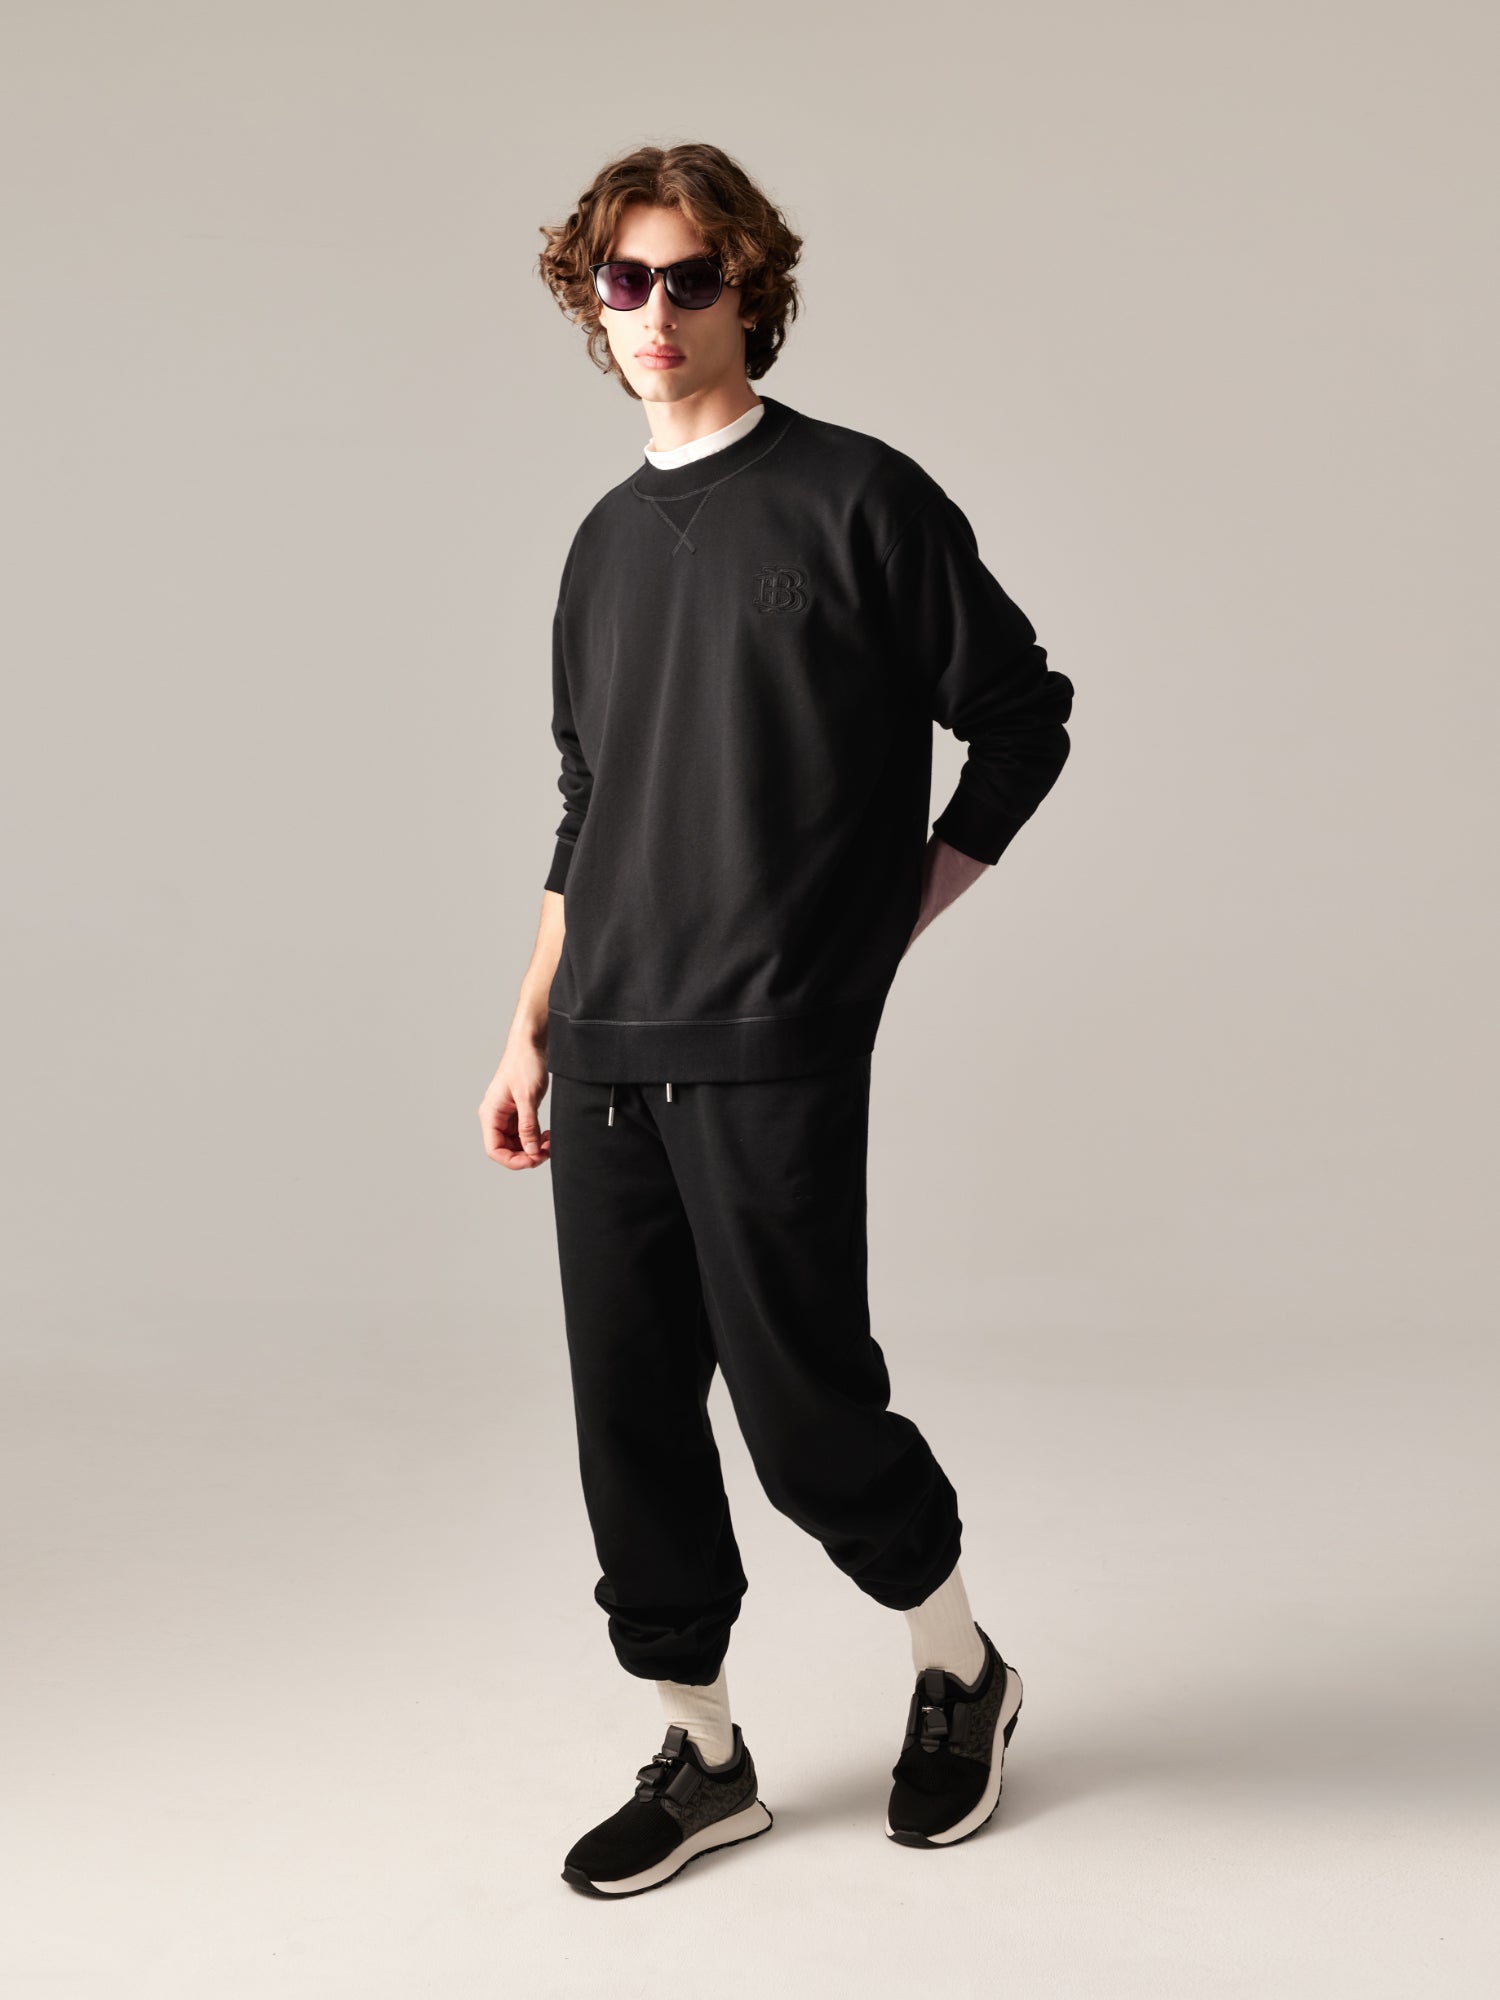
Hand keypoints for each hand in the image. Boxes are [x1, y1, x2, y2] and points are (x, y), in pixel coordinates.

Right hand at [478, 1036, 551, 1169]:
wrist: (530, 1044)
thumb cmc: (524, 1064)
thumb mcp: (527, 1097)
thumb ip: (528, 1126)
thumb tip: (531, 1150)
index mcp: (491, 1114)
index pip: (494, 1149)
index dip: (513, 1160)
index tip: (533, 1160)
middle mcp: (496, 1117)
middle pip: (506, 1149)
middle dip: (526, 1155)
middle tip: (546, 1153)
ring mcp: (507, 1115)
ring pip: (517, 1143)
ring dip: (533, 1147)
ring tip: (550, 1143)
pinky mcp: (518, 1111)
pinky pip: (524, 1133)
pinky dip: (535, 1138)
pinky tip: (547, 1136)